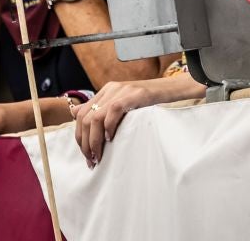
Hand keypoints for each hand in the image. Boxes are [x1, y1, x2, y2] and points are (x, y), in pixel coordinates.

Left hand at [71, 74, 202, 168]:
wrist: (174, 88)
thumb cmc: (150, 101)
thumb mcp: (123, 104)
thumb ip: (102, 109)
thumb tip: (75, 113)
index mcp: (106, 91)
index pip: (81, 115)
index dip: (80, 137)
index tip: (87, 155)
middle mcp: (111, 89)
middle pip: (85, 117)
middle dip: (85, 143)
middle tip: (92, 160)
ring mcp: (122, 90)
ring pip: (95, 117)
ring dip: (94, 141)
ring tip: (99, 156)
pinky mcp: (134, 94)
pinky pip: (113, 110)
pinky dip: (109, 127)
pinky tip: (111, 139)